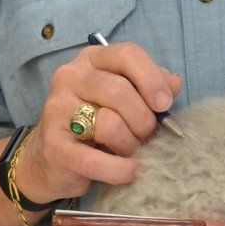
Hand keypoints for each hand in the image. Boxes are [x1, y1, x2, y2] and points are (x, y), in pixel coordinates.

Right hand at [18, 42, 181, 202]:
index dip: (152, 79)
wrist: (51, 160)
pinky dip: (120, 170)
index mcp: (91, 60)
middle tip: (149, 135)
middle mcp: (70, 77)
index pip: (127, 54)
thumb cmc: (95, 125)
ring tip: (134, 152)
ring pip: (110, 124)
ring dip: (132, 144)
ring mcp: (57, 110)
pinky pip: (95, 160)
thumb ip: (149, 87)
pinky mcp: (53, 146)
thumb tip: (174, 83)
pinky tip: (131, 171)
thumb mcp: (124, 99)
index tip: (165, 104)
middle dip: (144, 119)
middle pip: (119, 90)